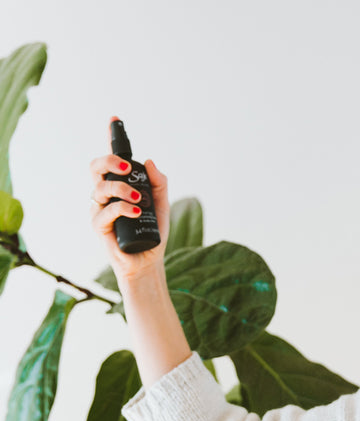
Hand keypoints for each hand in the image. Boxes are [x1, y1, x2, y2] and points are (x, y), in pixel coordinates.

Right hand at [89, 118, 169, 282]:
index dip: (112, 139)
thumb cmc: (152, 231)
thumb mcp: (162, 204)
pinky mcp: (99, 226)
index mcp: (119, 186)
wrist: (148, 260)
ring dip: (120, 188)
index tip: (115, 120)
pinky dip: (121, 208)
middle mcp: (106, 194)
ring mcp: (100, 209)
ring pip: (100, 187)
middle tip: (127, 167)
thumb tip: (150, 161)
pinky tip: (135, 210)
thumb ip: (158, 183)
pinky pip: (105, 210)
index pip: (112, 160)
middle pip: (97, 167)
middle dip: (110, 160)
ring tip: (138, 199)